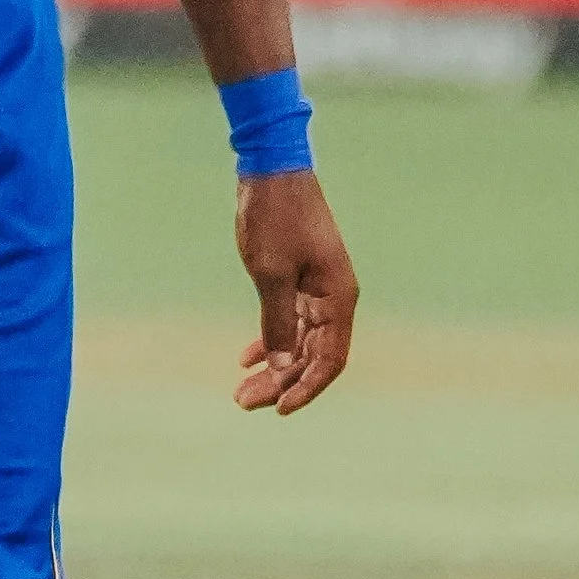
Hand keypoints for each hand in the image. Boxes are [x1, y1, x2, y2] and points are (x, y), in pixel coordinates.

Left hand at [233, 171, 357, 416]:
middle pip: (313, 356)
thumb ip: (277, 324)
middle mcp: (334, 297)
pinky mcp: (301, 278)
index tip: (278, 411)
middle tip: (243, 402)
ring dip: (274, 366)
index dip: (306, 389)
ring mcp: (318, 288)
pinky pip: (291, 321)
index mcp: (337, 298)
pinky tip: (247, 358)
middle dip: (281, 383)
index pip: (329, 360)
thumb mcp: (270, 274)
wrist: (272, 167)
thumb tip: (282, 370)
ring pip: (300, 341)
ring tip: (241, 389)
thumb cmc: (273, 217)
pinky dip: (271, 340)